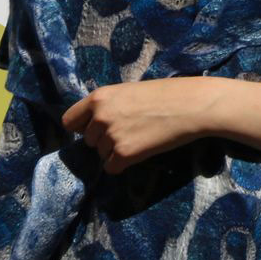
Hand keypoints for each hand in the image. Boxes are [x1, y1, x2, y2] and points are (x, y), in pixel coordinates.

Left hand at [62, 77, 217, 173]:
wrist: (191, 105)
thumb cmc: (166, 94)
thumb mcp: (129, 92)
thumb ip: (110, 106)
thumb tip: (97, 124)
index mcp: (99, 98)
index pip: (69, 121)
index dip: (82, 127)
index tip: (96, 130)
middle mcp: (99, 117)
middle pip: (88, 141)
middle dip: (104, 140)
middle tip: (129, 132)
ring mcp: (111, 136)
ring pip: (101, 154)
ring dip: (116, 152)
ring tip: (140, 139)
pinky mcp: (124, 153)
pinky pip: (112, 168)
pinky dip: (124, 164)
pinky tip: (141, 152)